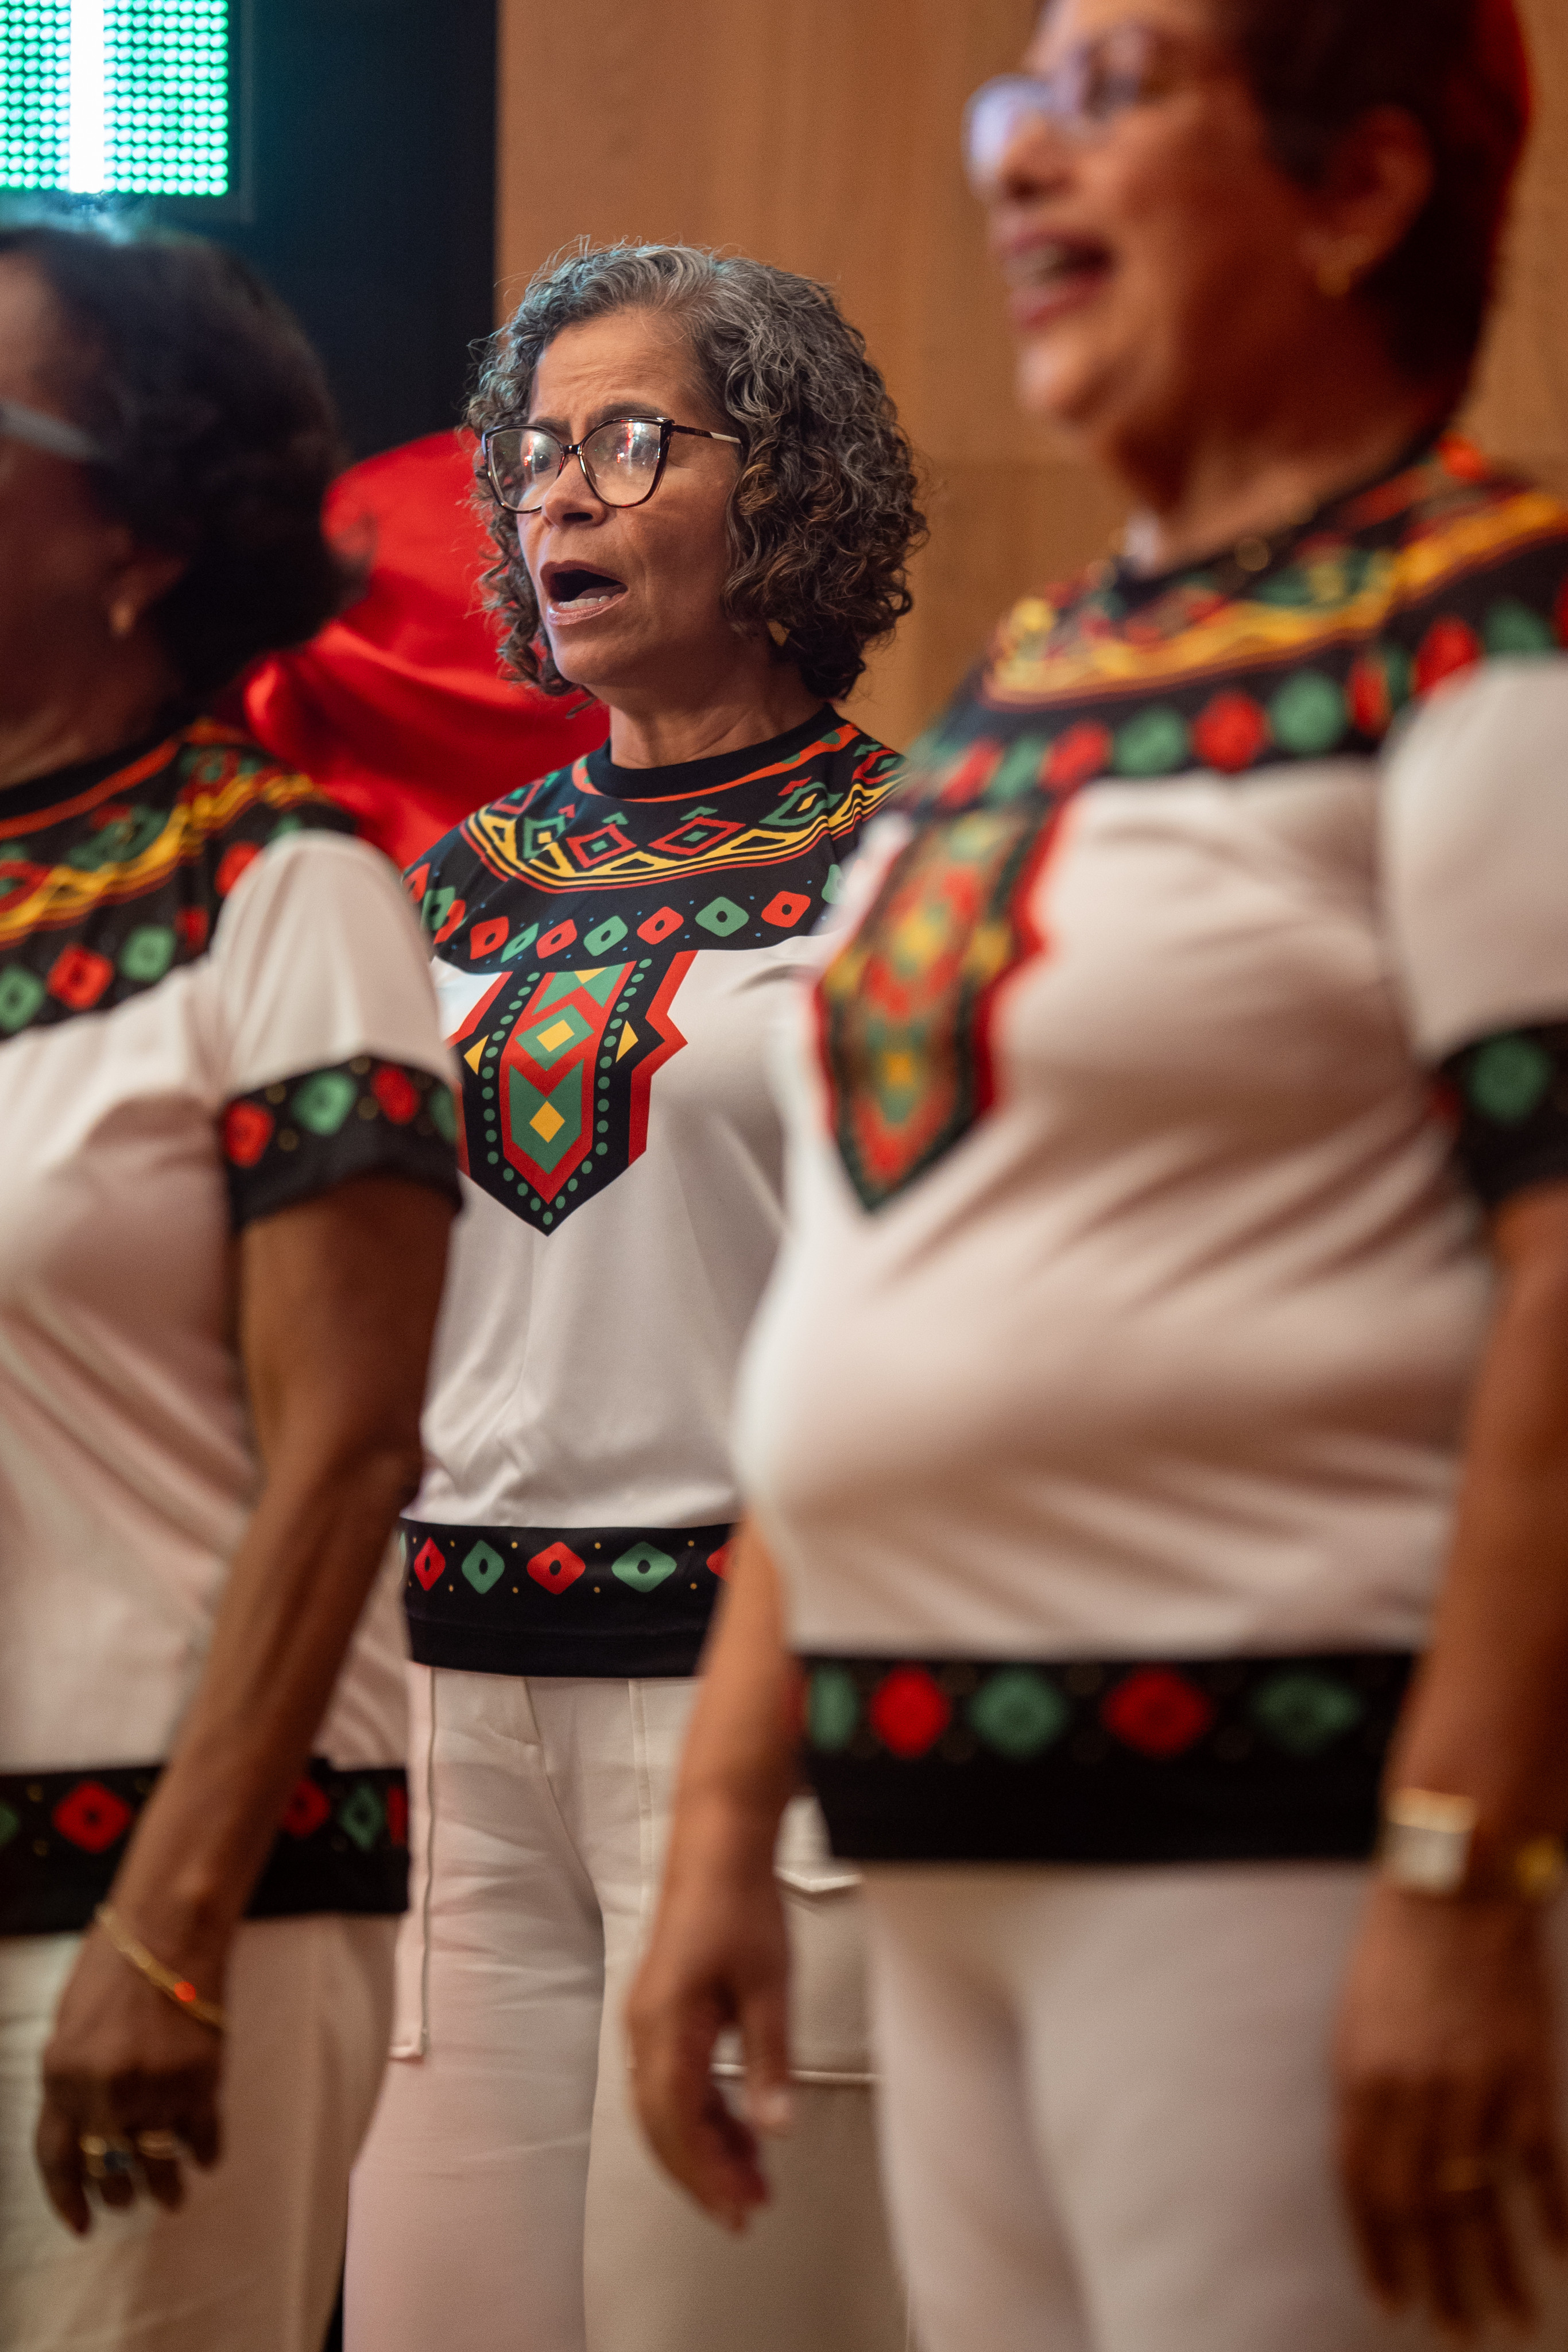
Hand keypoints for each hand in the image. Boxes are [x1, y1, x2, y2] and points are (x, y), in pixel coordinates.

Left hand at [36, 1914, 226, 2233]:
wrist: (171, 1929)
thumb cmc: (113, 1967)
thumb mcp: (69, 2028)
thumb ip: (71, 2081)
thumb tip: (84, 2128)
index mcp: (61, 2077)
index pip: (57, 2161)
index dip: (68, 2201)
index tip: (83, 2224)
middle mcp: (104, 2093)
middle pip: (108, 2172)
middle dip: (117, 2193)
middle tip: (127, 2198)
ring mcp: (155, 2090)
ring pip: (157, 2167)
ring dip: (163, 2189)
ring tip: (169, 2197)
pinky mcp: (200, 2081)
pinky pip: (201, 2139)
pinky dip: (203, 2155)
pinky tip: (202, 2158)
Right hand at [626, 1816, 792, 2232]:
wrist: (718, 1844)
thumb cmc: (741, 1904)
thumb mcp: (768, 1985)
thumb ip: (770, 2061)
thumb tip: (776, 2129)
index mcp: (662, 2025)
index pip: (674, 2122)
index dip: (704, 2173)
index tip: (738, 2208)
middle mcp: (644, 2030)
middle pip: (663, 2124)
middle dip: (703, 2172)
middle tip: (748, 2209)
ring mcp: (649, 2022)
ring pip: (667, 2107)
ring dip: (706, 2145)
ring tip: (753, 2179)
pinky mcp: (664, 2013)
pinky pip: (675, 2080)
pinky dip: (705, 2112)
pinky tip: (740, 2130)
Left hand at [1335, 1882, 1567, 2335]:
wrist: (1453, 1893)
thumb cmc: (1397, 1961)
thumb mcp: (1356, 2030)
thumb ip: (1365, 2106)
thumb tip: (1377, 2186)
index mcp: (1361, 2083)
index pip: (1366, 2194)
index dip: (1380, 2255)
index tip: (1395, 2307)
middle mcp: (1413, 2095)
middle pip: (1425, 2213)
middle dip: (1443, 2284)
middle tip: (1460, 2337)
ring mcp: (1474, 2088)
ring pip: (1486, 2202)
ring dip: (1500, 2272)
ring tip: (1511, 2325)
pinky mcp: (1527, 2075)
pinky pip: (1543, 2163)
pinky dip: (1554, 2214)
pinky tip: (1560, 2255)